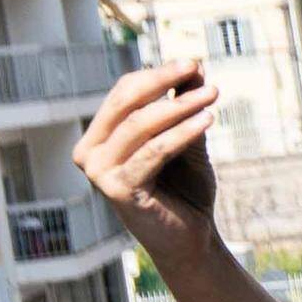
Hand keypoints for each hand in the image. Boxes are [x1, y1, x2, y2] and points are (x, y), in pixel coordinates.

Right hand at [75, 60, 224, 256]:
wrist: (190, 238)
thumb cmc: (184, 188)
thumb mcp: (186, 139)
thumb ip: (184, 106)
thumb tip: (193, 67)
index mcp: (98, 137)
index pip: (124, 93)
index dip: (157, 75)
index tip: (193, 63)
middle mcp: (89, 153)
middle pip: (127, 102)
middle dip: (164, 81)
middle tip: (197, 68)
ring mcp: (99, 172)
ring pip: (141, 125)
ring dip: (180, 106)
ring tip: (212, 94)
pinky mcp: (118, 189)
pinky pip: (154, 151)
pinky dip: (182, 132)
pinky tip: (207, 119)